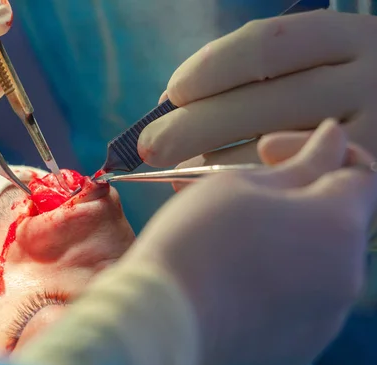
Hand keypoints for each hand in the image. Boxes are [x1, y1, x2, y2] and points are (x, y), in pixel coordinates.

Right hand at [128, 119, 376, 364]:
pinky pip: (296, 309)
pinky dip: (275, 291)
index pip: (360, 175)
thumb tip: (333, 140)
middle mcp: (346, 277)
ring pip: (316, 269)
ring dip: (287, 249)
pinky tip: (230, 286)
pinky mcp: (296, 352)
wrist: (158, 325)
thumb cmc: (193, 243)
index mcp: (337, 225)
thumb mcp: (238, 185)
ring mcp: (324, 321)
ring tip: (230, 246)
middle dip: (302, 205)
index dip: (327, 156)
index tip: (284, 154)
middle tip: (246, 199)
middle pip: (337, 226)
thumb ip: (299, 163)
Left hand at [138, 10, 376, 168]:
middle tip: (149, 146)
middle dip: (194, 125)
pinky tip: (211, 188)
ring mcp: (373, 133)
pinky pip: (286, 187)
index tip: (173, 94)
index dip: (209, 69)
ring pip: (272, 150)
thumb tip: (173, 103)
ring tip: (175, 170)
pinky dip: (238, 188)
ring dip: (211, 162)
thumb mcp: (315, 61)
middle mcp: (368, 80)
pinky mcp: (365, 180)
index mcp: (347, 37)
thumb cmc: (335, 89)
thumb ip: (256, 74)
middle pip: (263, 101)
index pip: (265, 46)